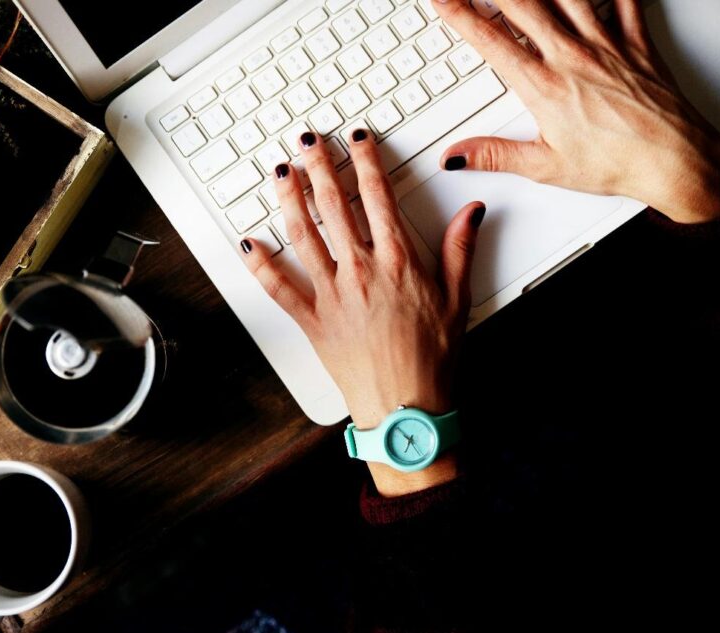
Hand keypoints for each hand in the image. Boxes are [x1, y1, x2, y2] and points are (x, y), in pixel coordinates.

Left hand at [239, 130, 483, 494]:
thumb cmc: (432, 360)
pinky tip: (249, 243)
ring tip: (279, 172)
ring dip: (288, 199)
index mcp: (397, 261)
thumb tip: (471, 211)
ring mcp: (332, 294)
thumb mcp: (457, 300)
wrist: (406, 407)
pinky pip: (280, 288)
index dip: (364, 160)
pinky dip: (261, 265)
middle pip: (334, 205)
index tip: (357, 138)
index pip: (377, 195)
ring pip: (303, 235)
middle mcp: (360, 271)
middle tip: (307, 141)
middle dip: (319, 166)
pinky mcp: (312, 320)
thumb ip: (460, 250)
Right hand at [433, 0, 719, 223]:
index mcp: (543, 87)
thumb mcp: (545, 166)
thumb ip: (495, 155)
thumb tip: (457, 155)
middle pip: (523, 5)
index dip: (460, 15)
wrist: (672, 160)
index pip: (490, 42)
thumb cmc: (616, 163)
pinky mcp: (635, 41)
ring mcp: (605, 44)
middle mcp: (571, 57)